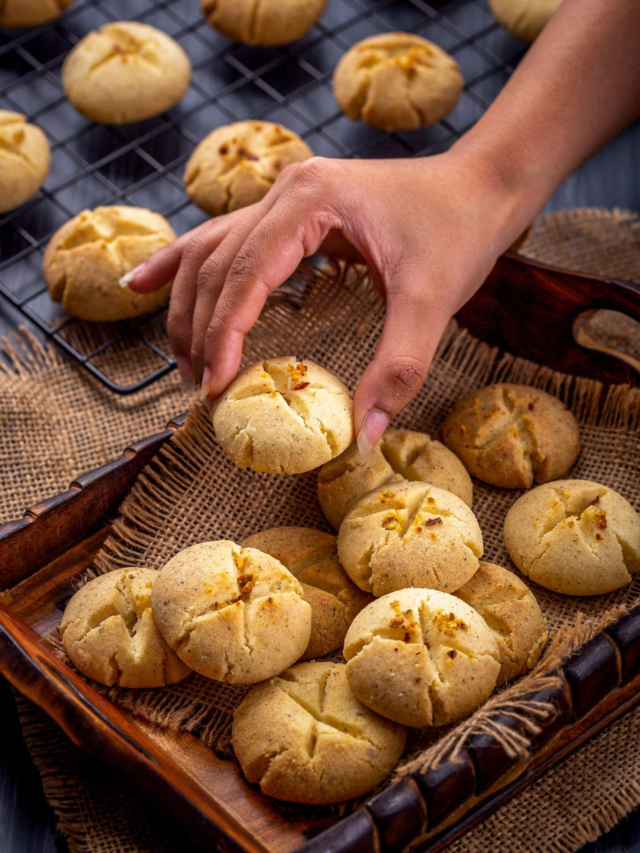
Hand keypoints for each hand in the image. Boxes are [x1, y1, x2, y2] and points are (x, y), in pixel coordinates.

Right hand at [124, 151, 524, 451]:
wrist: (482, 183)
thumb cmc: (459, 231)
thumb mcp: (433, 301)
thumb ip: (398, 367)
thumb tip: (365, 435)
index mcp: (311, 200)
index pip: (246, 274)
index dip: (224, 334)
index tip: (214, 387)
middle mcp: (286, 190)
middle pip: (216, 263)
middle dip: (201, 329)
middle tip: (200, 389)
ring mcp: (283, 195)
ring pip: (209, 251)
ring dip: (189, 306)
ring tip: (182, 360)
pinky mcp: (289, 210)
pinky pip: (222, 237)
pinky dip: (180, 264)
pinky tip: (140, 283)